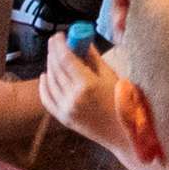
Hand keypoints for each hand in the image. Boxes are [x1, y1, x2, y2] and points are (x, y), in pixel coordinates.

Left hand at [38, 36, 145, 154]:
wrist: (124, 134)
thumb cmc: (123, 102)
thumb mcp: (111, 76)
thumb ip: (93, 58)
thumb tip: (81, 41)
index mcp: (87, 84)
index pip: (65, 58)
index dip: (59, 44)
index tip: (59, 35)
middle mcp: (73, 97)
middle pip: (55, 68)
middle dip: (53, 51)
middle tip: (56, 41)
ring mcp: (66, 109)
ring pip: (50, 82)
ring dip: (49, 65)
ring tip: (54, 56)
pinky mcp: (64, 119)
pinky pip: (47, 99)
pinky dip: (44, 85)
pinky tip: (45, 75)